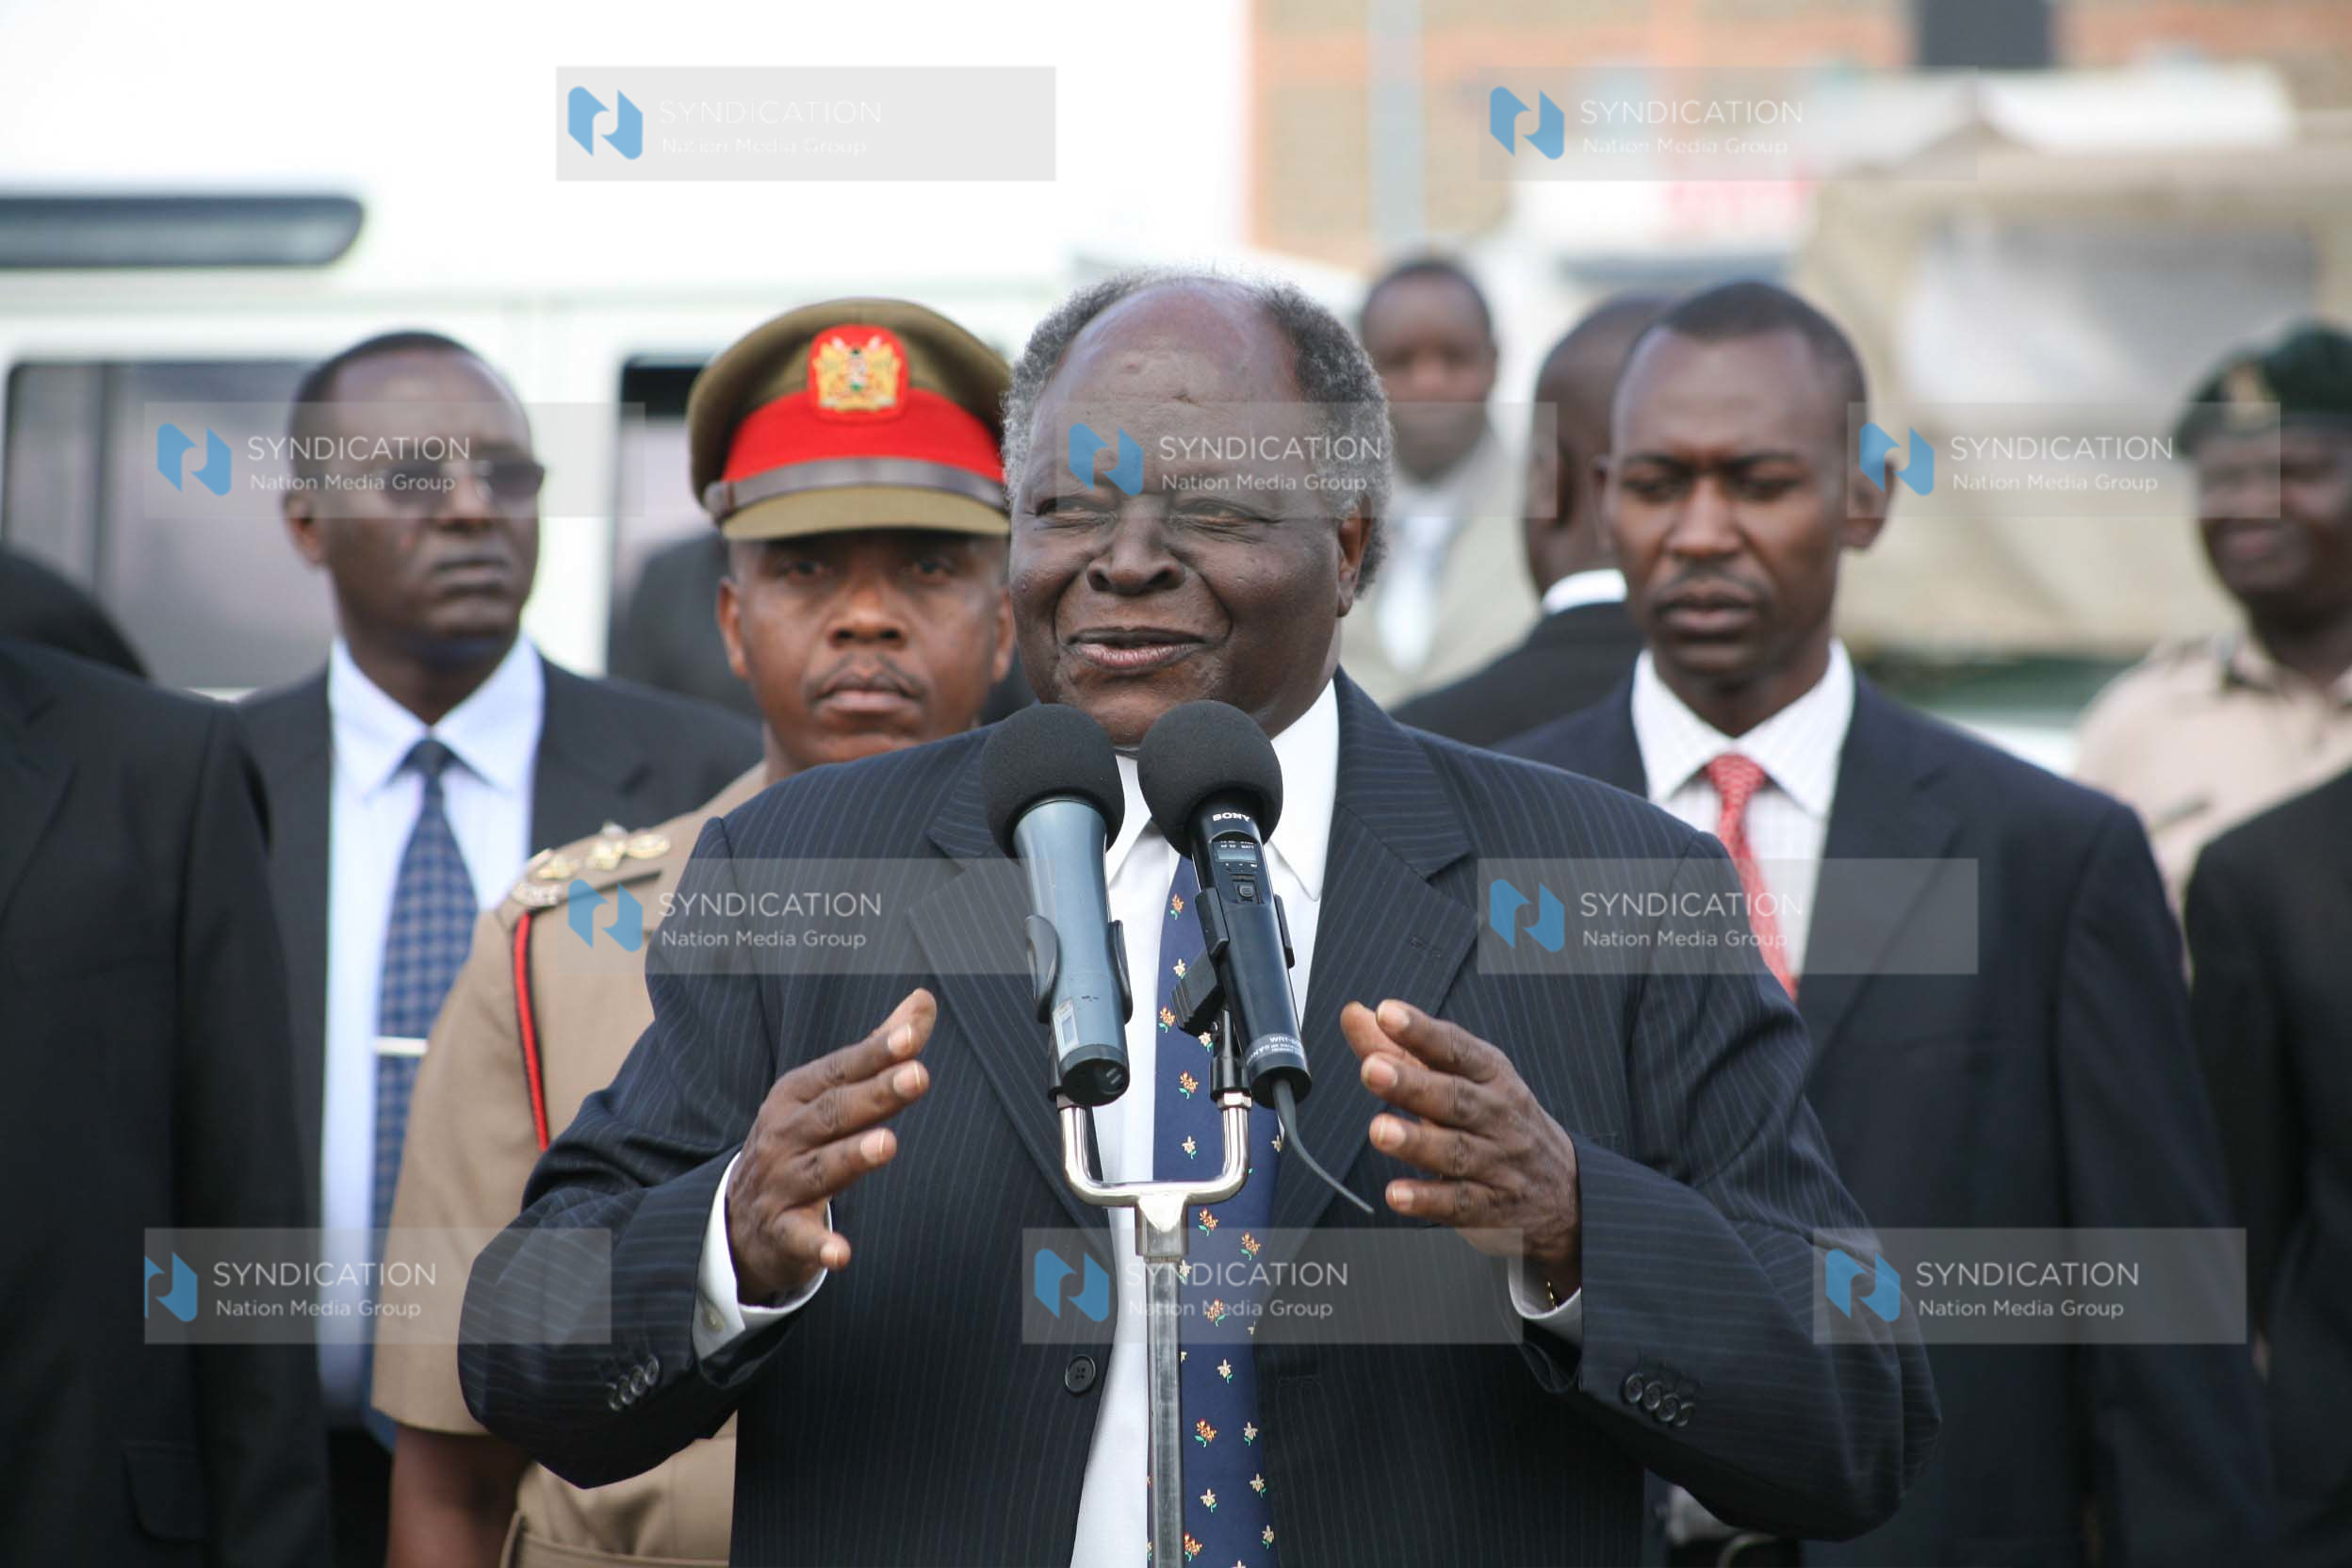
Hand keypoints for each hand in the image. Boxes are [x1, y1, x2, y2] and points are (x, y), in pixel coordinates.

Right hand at [726, 988, 934, 1304]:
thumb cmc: (799, 1141)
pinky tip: (841, 1252)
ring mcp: (780, 1183)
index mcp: (798, 1095)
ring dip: (853, 1156)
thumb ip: (878, 1049)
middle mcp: (785, 1134)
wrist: (737, 1217)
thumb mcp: (829, 1092)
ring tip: (887, 1144)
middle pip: (835, 1113)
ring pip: (821, 1168)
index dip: (877, 1053)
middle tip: (918, 1077)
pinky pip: (800, 1237)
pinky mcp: (781, 1231)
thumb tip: (924, 999)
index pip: (842, 1069)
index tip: (913, 1037)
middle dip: (876, 1095)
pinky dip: (819, 1245)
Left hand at [1341, 998, 1583, 1298]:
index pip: (1455, 1049)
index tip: (1388, 1014)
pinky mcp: (1492, 1206)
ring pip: (1457, 1150)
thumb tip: (1355, 1015)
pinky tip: (1398, 1194)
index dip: (1421, 1031)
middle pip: (1455, 1098)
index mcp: (1490, 1075)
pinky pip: (1460, 1203)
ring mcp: (1498, 1162)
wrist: (1564, 1188)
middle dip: (1413, 1084)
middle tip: (1372, 1069)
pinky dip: (1428, 1199)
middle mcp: (1497, 1115)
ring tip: (1380, 1130)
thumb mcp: (1462, 1079)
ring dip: (1416, 1142)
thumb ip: (1402, 1050)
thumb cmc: (1498, 1120)